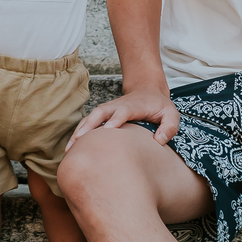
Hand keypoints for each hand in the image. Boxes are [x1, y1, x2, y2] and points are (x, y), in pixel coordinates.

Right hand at [67, 85, 181, 147]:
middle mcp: (117, 106)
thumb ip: (170, 127)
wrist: (147, 91)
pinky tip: (71, 149)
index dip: (115, 119)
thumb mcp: (172, 114)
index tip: (107, 130)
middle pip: (100, 113)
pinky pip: (88, 123)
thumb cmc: (159, 106)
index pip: (122, 111)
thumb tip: (158, 141)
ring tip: (69, 150)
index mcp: (133, 106)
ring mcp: (108, 110)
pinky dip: (78, 133)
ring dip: (79, 131)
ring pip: (90, 118)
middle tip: (78, 141)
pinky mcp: (103, 116)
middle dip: (89, 125)